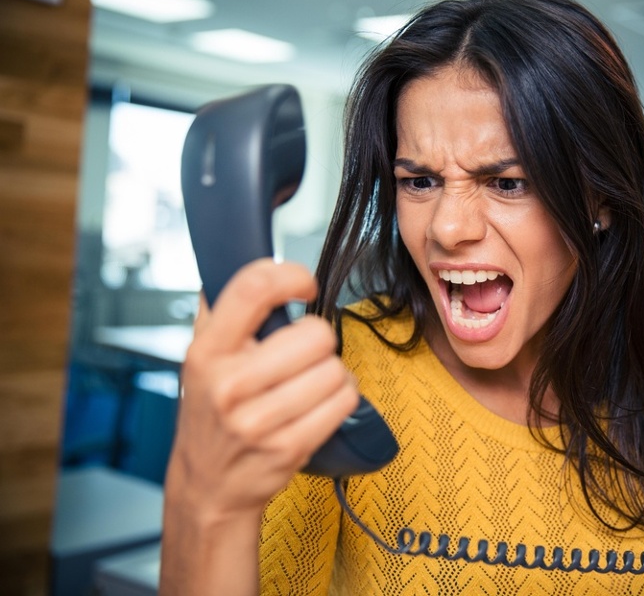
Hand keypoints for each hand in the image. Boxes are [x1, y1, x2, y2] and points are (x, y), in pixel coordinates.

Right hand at [168, 258, 359, 518]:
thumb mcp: (200, 358)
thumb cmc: (211, 414)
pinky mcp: (289, 447)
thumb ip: (219, 310)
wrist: (208, 486)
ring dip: (333, 372)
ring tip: (310, 382)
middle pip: (314, 333)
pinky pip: (344, 401)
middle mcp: (229, 385)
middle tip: (304, 354)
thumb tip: (240, 256)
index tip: (302, 284)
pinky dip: (342, 397)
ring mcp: (259, 420)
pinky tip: (320, 404)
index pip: (252, 289)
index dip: (290, 275)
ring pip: (334, 368)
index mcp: (206, 352)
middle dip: (319, 340)